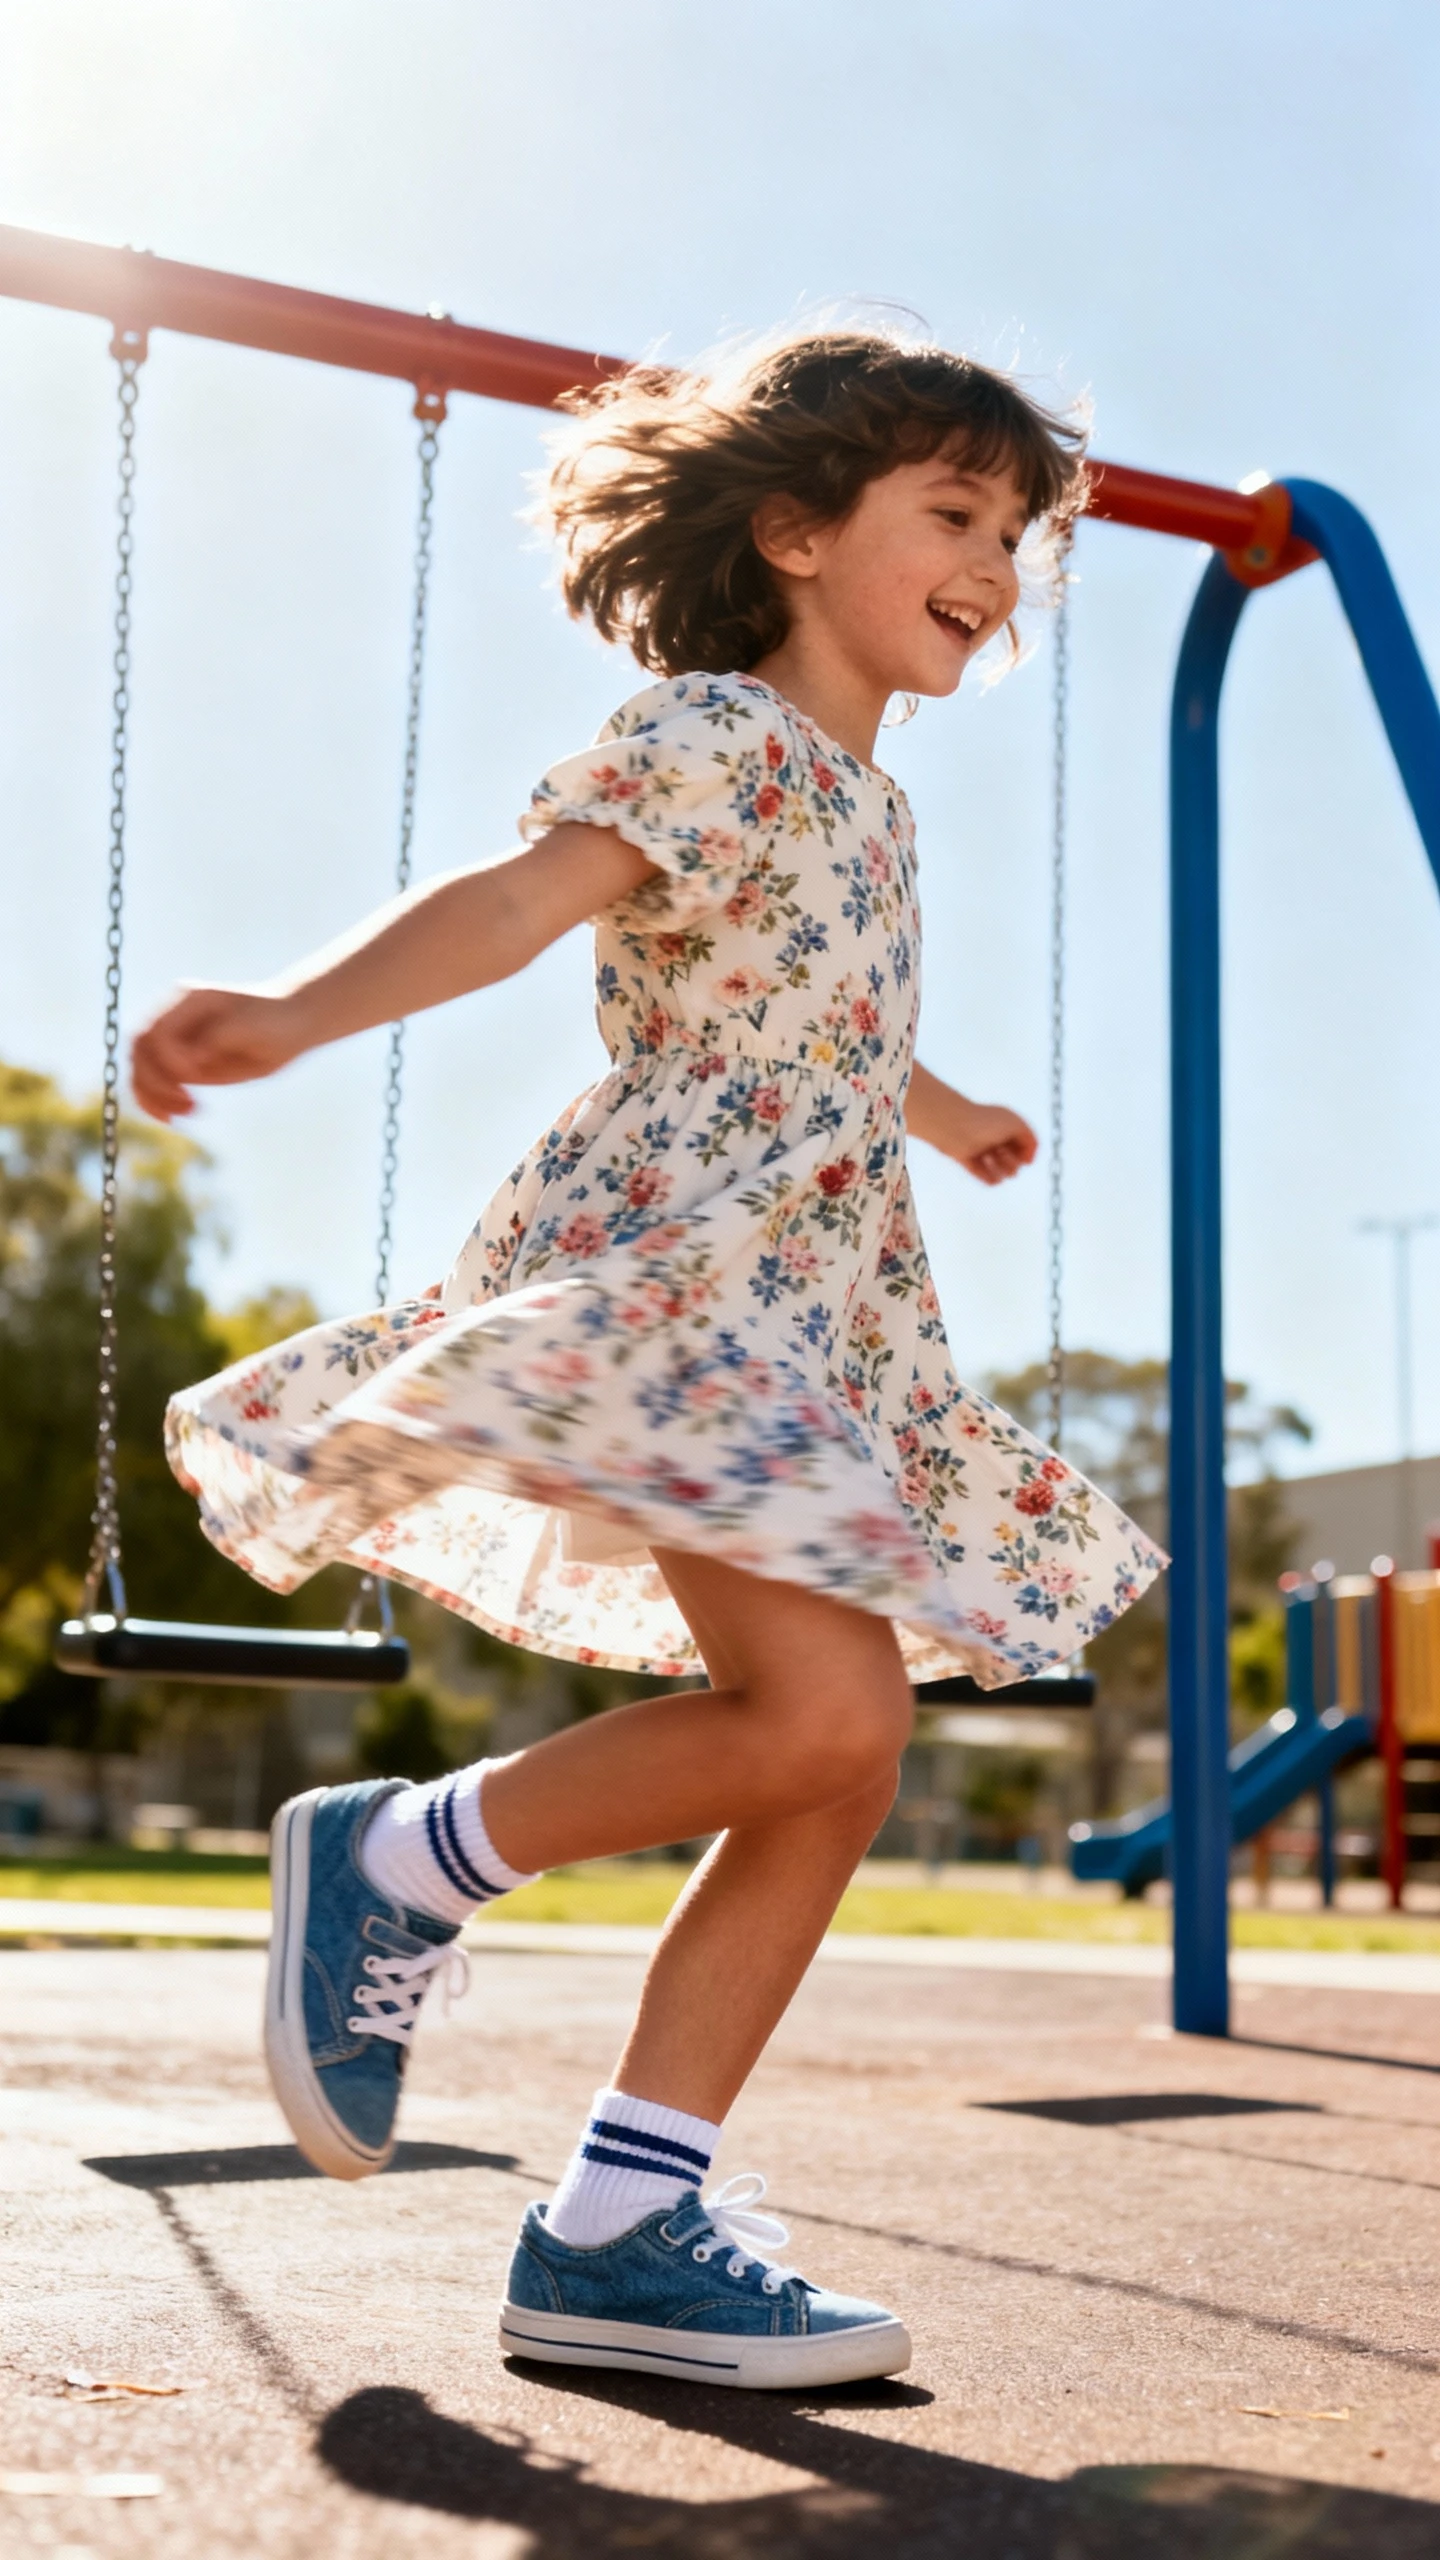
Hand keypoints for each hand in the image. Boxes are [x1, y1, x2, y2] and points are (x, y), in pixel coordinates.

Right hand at [130, 985, 305, 1122]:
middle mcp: (174, 1019)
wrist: (291, 1025)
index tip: (195, 1074)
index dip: (169, 1058)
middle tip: (184, 1103)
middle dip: (154, 1081)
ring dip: (152, 1096)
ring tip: (178, 1115)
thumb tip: (189, 1061)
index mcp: (187, 1000)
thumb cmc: (275, 1020)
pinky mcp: (181, 1064)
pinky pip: (155, 1084)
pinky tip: (172, 1117)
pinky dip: (156, 1102)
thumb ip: (217, 1039)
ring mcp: (175, 1042)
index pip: (156, 1032)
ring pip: (140, 1070)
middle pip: (139, 1051)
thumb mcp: (250, 1026)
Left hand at [954, 1100, 1037, 1185]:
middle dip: (1012, 1162)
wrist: (951, 1127)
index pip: (1026, 1143)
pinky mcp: (968, 1159)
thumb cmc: (983, 1123)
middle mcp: (995, 1136)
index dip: (1028, 1153)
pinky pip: (984, 1174)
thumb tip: (1028, 1158)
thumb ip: (1029, 1139)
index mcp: (1007, 1124)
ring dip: (1000, 1169)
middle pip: (1015, 1159)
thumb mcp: (1015, 1125)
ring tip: (991, 1160)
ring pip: (1000, 1169)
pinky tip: (992, 1179)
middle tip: (1002, 1155)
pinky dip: (989, 1178)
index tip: (1026, 1161)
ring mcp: (981, 1148)